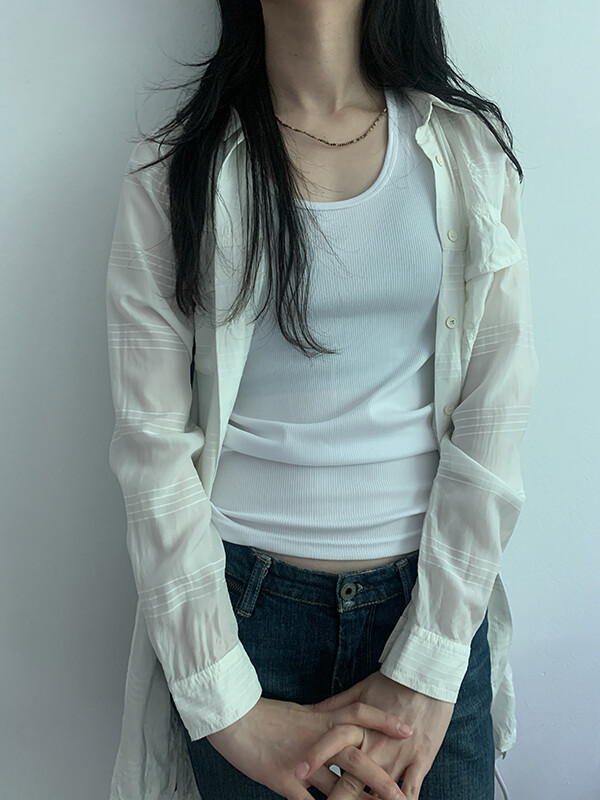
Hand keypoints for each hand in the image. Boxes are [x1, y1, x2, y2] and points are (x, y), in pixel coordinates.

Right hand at [206, 695, 412, 799]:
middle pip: (357, 758)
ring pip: (337, 786)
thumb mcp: (298, 715)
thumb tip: (338, 724)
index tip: (408, 731)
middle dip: (381, 780)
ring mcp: (301, 761)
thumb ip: (320, 722)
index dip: (384, 722)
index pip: (359, 715)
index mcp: (320, 719)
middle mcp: (316, 739)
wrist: (233, 715)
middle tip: (403, 797)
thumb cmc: (265, 715)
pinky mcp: (282, 779)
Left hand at [295, 671, 454, 799]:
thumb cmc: (392, 683)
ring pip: (379, 793)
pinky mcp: (421, 762)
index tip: (297, 775)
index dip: (314, 759)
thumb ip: (335, 705)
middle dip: (337, 798)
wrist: (428, 677)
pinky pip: (411, 793)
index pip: (332, 743)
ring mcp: (399, 757)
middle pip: (352, 781)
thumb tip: (309, 711)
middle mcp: (376, 746)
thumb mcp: (360, 691)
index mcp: (359, 726)